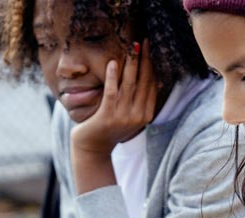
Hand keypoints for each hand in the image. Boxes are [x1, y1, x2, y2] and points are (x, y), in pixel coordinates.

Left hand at [70, 40, 157, 193]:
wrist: (93, 148)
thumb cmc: (109, 128)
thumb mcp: (129, 115)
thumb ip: (139, 100)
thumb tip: (150, 79)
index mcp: (145, 114)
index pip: (151, 85)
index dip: (151, 65)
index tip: (151, 48)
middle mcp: (137, 116)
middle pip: (142, 82)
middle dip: (144, 59)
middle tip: (144, 41)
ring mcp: (122, 117)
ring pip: (129, 85)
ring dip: (131, 64)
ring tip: (131, 46)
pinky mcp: (107, 116)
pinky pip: (112, 92)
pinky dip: (112, 77)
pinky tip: (112, 63)